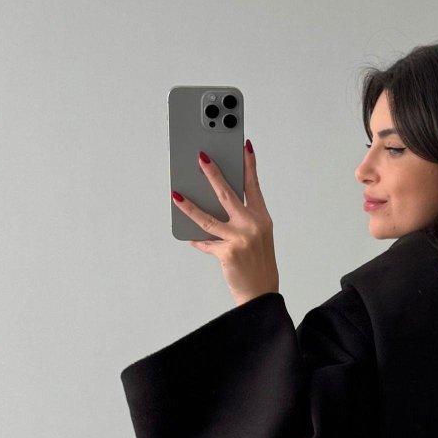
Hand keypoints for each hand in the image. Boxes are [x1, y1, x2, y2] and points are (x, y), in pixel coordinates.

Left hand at [171, 142, 278, 305]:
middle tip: (201, 157)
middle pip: (228, 194)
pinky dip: (196, 239)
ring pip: (207, 217)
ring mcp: (239, 238)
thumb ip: (241, 219)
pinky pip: (204, 241)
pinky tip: (187, 235)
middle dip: (213, 173)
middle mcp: (252, 225)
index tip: (244, 145)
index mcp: (262, 218)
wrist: (260, 292)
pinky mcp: (226, 252)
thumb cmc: (257, 263)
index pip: (254, 186)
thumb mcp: (257, 237)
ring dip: (189, 205)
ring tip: (176, 194)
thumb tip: (214, 204)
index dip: (249, 164)